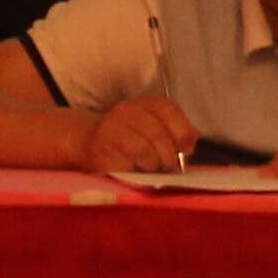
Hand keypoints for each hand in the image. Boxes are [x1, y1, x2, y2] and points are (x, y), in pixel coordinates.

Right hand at [75, 94, 196, 176]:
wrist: (86, 141)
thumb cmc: (128, 138)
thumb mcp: (153, 128)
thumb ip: (176, 133)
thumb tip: (190, 143)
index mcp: (144, 104)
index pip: (168, 110)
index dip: (181, 131)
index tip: (185, 148)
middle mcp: (126, 113)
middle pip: (158, 133)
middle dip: (169, 155)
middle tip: (169, 167)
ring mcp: (111, 131)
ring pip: (144, 150)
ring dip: (154, 166)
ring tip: (152, 170)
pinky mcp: (100, 153)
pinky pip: (126, 166)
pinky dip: (136, 173)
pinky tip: (135, 172)